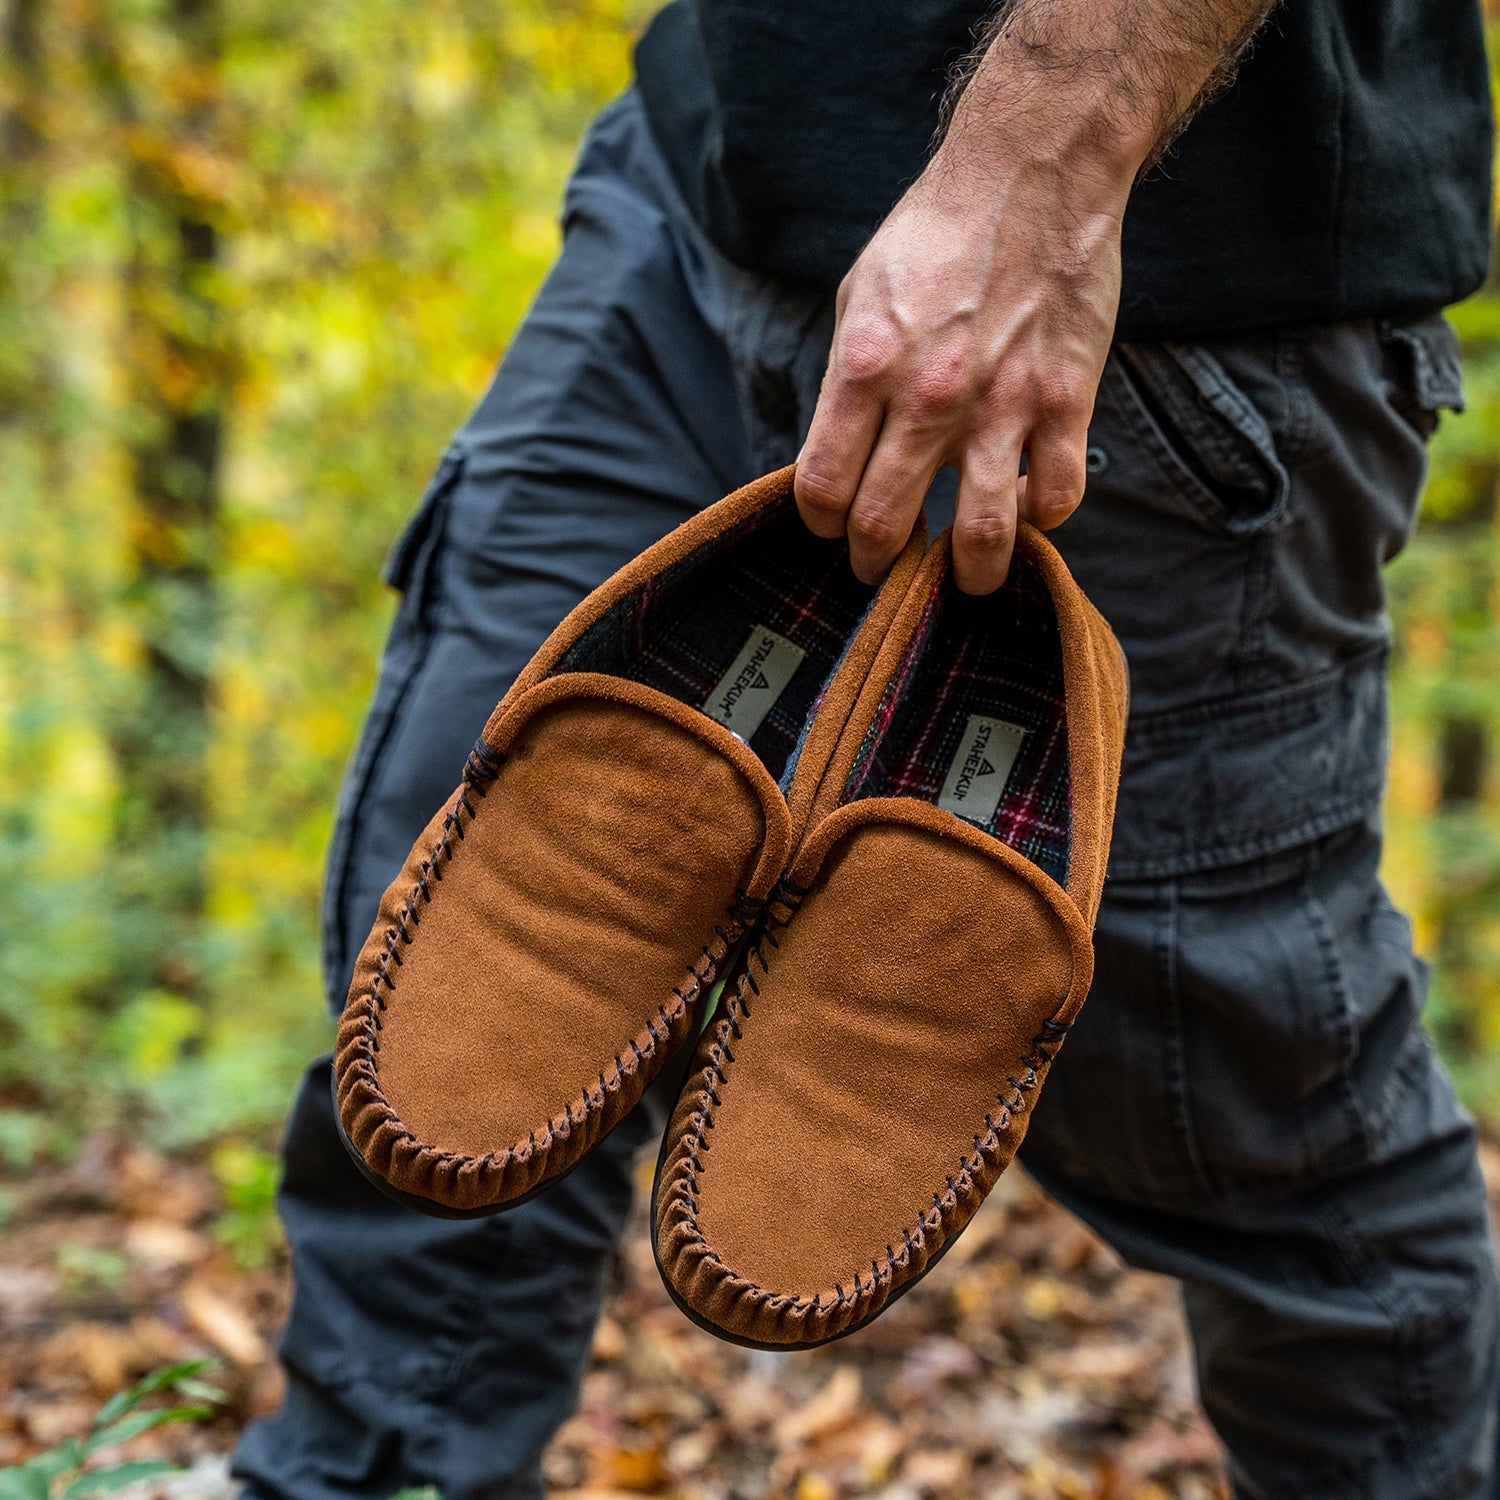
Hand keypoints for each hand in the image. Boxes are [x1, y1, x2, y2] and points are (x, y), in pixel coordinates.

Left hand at [792, 0, 1276, 592]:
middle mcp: (928, 397)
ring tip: (966, 577)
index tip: (831, 527)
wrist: (1031, 172)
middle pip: (884, 523)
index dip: (821, 523)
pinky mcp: (1066, 401)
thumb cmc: (935, 232)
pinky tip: (1029, 508)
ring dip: (969, 573)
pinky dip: (1041, 519)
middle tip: (882, 567)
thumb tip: (839, 451)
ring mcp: (1002, 405)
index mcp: (864, 368)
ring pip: (982, 536)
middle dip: (876, 560)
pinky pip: (1057, 496)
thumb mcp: (859, 296)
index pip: (822, 486)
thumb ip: (848, 380)